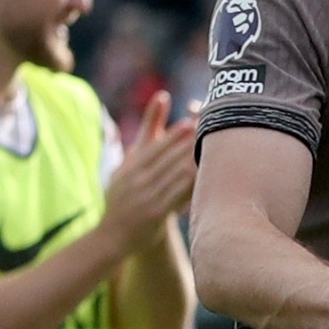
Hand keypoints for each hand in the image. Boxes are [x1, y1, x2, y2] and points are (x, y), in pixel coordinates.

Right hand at [101, 94, 200, 247]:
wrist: (114, 233)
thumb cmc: (126, 192)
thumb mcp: (129, 162)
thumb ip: (148, 131)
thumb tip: (164, 96)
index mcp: (130, 166)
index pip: (153, 148)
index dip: (173, 136)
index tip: (191, 122)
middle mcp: (136, 179)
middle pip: (166, 159)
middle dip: (188, 146)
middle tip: (209, 132)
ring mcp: (146, 196)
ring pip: (175, 176)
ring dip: (194, 163)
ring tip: (215, 153)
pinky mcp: (156, 212)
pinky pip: (179, 196)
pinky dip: (194, 186)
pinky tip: (209, 178)